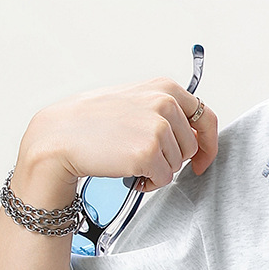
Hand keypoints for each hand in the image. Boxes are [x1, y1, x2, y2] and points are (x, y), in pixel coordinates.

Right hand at [13, 77, 218, 206]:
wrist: (59, 136)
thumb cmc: (91, 121)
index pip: (206, 117)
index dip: (209, 143)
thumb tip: (195, 132)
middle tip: (144, 158)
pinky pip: (164, 179)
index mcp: (165, 88)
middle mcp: (165, 103)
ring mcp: (158, 128)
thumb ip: (164, 110)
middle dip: (173, 158)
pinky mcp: (148, 153)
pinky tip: (128, 172)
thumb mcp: (133, 100)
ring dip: (158, 170)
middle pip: (192, 146)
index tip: (203, 159)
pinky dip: (149, 182)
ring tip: (129, 160)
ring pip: (177, 164)